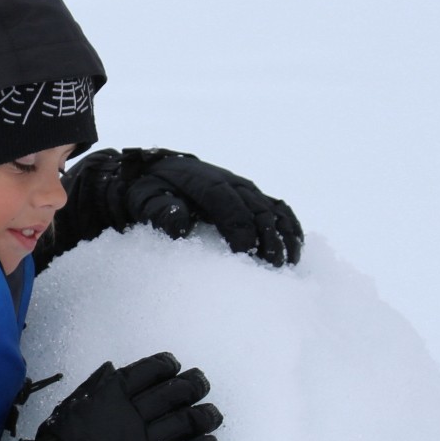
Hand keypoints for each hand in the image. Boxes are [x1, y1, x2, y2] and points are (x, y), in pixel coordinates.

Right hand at [28, 352, 222, 440]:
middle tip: (202, 383)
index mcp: (115, 393)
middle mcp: (134, 413)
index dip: (168, 365)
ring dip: (206, 416)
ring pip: (186, 422)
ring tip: (214, 414)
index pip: (151, 370)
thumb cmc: (63, 436)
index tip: (176, 366)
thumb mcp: (77, 400)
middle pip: (175, 393)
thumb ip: (99, 384)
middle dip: (194, 385)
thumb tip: (115, 370)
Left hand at [70, 148, 303, 266]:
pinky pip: (278, 207)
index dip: (239, 226)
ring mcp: (243, 187)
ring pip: (272, 208)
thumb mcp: (144, 199)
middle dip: (267, 237)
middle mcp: (228, 180)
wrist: (157, 173)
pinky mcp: (252, 195)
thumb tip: (179, 220)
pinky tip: (295, 248)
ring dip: (283, 234)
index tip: (245, 253)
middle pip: (255, 207)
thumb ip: (159, 209)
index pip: (225, 202)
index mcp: (200, 179)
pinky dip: (289, 226)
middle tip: (272, 268)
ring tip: (288, 263)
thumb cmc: (149, 191)